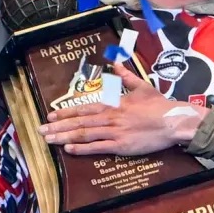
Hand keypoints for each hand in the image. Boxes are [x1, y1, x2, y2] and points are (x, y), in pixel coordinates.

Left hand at [38, 62, 209, 155]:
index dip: (66, 111)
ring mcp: (114, 132)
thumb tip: (115, 62)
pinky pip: (97, 147)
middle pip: (79, 122)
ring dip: (64, 136)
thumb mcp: (142, 86)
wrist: (173, 121)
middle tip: (40, 129)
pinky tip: (68, 150)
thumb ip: (125, 76)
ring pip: (84, 134)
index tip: (51, 114)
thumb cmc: (159, 105)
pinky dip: (82, 148)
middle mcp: (110, 117)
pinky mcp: (121, 146)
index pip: (84, 108)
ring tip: (48, 139)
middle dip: (58, 126)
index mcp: (114, 103)